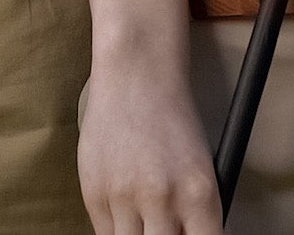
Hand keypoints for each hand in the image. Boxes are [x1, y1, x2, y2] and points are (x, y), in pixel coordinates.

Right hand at [78, 61, 223, 234]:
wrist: (135, 74)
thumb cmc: (172, 119)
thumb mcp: (200, 167)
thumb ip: (194, 214)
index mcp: (199, 193)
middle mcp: (162, 198)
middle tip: (165, 227)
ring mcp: (124, 196)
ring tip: (145, 217)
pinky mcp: (93, 192)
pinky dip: (118, 229)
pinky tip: (126, 208)